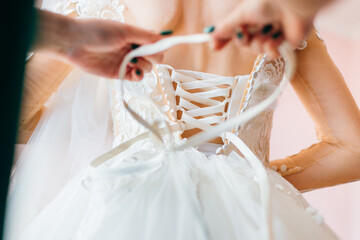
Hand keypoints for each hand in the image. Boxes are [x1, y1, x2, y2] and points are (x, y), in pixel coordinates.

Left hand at [33, 10, 162, 79]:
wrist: (74, 43)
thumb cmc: (97, 31)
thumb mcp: (124, 31)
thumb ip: (145, 36)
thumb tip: (164, 39)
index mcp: (135, 36)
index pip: (156, 44)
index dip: (160, 47)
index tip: (160, 48)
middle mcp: (132, 49)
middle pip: (154, 58)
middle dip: (152, 57)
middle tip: (141, 54)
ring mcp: (126, 62)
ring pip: (147, 68)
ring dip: (144, 66)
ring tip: (132, 61)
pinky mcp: (119, 73)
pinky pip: (136, 78)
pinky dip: (138, 76)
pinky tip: (134, 72)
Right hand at [211, 0, 329, 56]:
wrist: (292, 5)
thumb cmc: (268, 2)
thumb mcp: (242, 14)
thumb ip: (227, 26)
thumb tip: (211, 34)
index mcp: (250, 16)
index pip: (232, 31)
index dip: (223, 40)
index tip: (214, 47)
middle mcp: (260, 25)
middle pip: (243, 43)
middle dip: (243, 40)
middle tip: (245, 33)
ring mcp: (272, 35)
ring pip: (256, 50)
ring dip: (260, 42)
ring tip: (269, 30)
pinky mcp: (284, 44)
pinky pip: (271, 54)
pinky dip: (273, 47)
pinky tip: (278, 37)